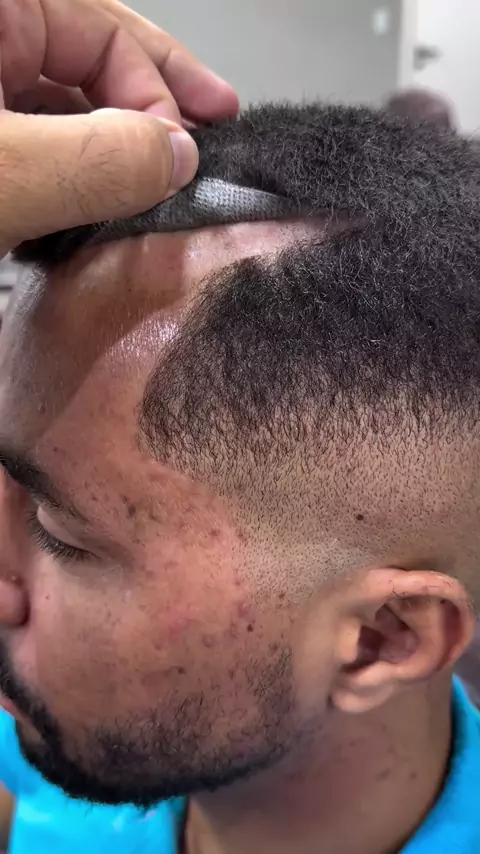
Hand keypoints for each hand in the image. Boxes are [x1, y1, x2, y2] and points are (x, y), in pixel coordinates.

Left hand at [0, 0, 237, 257]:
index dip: (158, 93)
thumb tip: (180, 156)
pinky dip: (72, 178)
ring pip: (61, 114)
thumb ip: (103, 160)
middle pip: (88, 65)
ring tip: (161, 180)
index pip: (104, 30)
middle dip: (151, 107)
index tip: (185, 159)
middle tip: (215, 131)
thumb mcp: (9, 173)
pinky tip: (100, 206)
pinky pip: (33, 154)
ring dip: (115, 150)